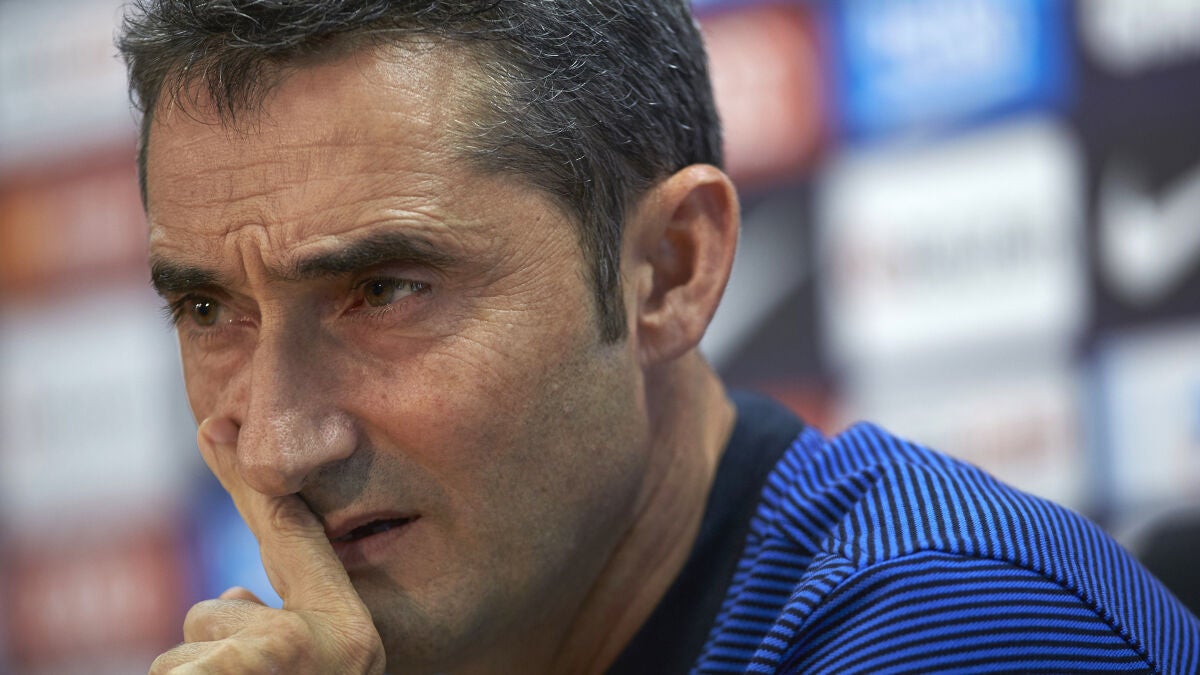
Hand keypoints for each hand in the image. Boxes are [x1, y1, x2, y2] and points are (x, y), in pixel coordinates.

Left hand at [150, 418, 385, 673]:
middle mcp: (313, 641)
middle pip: (215, 613)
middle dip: (219, 655)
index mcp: (351, 637)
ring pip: (182, 653)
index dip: (245, 477)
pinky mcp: (228, 671)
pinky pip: (167, 674)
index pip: (291, 533)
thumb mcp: (322, 674)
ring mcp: (267, 658)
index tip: (215, 426)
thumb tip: (232, 596)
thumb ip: (285, 626)